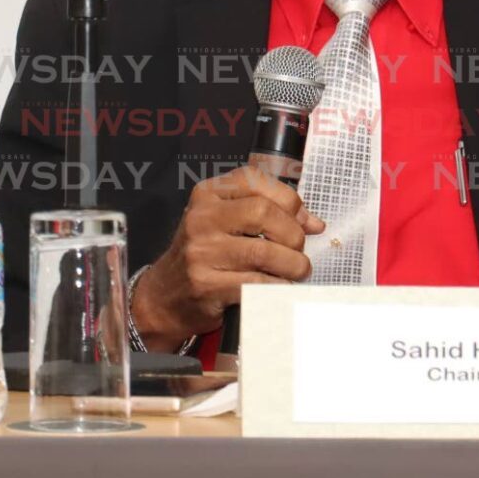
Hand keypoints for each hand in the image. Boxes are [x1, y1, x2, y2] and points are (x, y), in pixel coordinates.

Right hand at [130, 164, 324, 350]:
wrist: (165, 296)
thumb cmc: (205, 253)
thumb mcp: (226, 221)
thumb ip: (267, 212)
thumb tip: (313, 222)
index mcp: (208, 194)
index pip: (256, 181)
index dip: (289, 200)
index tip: (303, 220)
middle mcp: (202, 218)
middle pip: (263, 213)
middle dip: (293, 233)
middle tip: (298, 249)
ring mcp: (202, 252)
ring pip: (264, 252)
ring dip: (293, 264)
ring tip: (297, 270)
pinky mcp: (207, 285)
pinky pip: (257, 283)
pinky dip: (278, 286)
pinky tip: (281, 286)